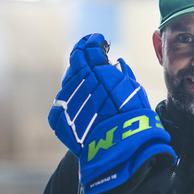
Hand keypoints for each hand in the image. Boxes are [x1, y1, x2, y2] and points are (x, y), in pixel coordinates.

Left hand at [48, 33, 175, 193]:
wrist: (118, 152)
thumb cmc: (133, 120)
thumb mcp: (134, 90)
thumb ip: (121, 73)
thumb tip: (116, 63)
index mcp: (97, 71)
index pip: (88, 49)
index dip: (92, 43)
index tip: (97, 41)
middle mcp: (77, 83)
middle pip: (76, 62)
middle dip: (84, 57)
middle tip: (91, 56)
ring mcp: (65, 101)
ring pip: (69, 82)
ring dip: (78, 80)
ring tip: (90, 85)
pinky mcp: (59, 119)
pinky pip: (63, 103)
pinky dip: (72, 100)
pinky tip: (83, 105)